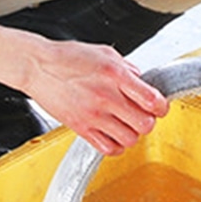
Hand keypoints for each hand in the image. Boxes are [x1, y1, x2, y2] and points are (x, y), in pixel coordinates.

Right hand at [19, 39, 168, 154]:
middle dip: (149, 121)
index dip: (162, 106)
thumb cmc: (68, 57)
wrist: (38, 66)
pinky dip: (117, 145)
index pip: (151, 99)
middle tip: (144, 114)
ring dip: (133, 133)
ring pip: (129, 139)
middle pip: (145, 124)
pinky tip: (114, 134)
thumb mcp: (104, 53)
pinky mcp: (81, 128)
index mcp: (115, 75)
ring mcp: (93, 115)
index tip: (160, 106)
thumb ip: (127, 67)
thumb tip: (141, 80)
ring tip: (128, 124)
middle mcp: (106, 97)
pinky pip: (108, 148)